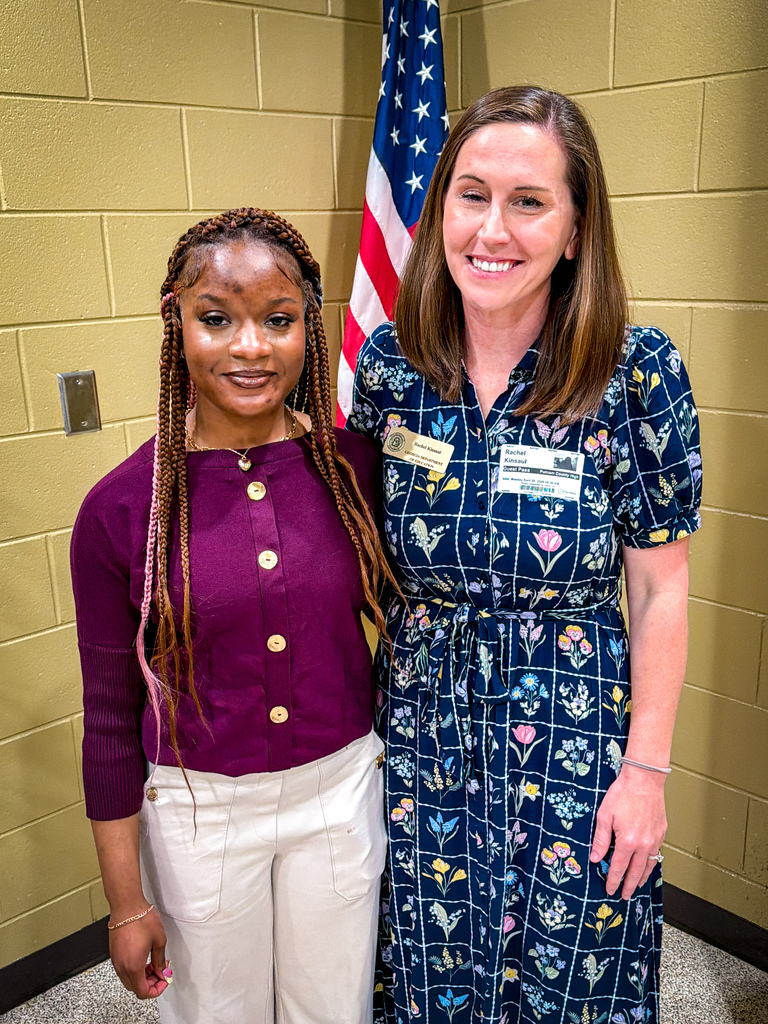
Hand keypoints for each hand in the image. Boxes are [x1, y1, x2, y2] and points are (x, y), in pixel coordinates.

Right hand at [109, 908, 170, 998]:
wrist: (127, 906)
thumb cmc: (141, 919)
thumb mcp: (159, 940)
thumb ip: (160, 960)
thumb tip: (161, 970)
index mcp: (133, 966)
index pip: (143, 992)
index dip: (156, 990)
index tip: (163, 981)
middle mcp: (122, 966)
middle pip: (135, 988)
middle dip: (149, 983)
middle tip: (160, 972)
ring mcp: (116, 960)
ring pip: (128, 979)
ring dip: (141, 976)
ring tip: (153, 963)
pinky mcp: (114, 953)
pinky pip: (123, 969)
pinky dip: (134, 968)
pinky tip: (143, 958)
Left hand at [589, 766, 666, 899]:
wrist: (644, 779)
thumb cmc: (623, 793)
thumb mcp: (604, 815)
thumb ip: (601, 839)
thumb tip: (595, 858)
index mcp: (628, 841)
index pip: (619, 868)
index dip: (614, 880)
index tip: (610, 889)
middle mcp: (643, 844)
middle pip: (636, 872)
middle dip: (629, 886)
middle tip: (624, 896)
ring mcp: (655, 839)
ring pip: (649, 865)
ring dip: (642, 878)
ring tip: (637, 885)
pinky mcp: (661, 832)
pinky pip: (657, 854)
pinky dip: (651, 864)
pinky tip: (647, 865)